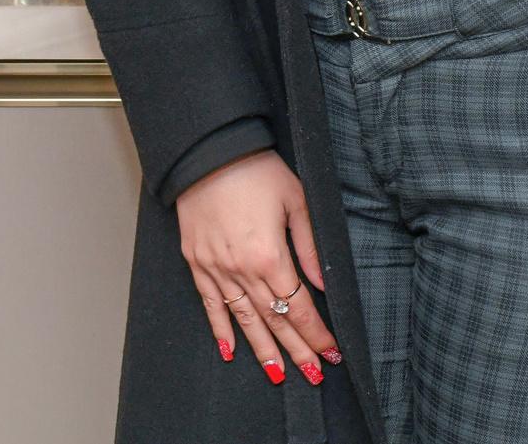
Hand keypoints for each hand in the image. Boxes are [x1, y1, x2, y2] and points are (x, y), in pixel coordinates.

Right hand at [176, 149, 340, 384]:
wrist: (209, 152)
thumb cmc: (256, 170)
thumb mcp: (296, 201)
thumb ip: (311, 247)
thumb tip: (323, 285)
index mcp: (270, 257)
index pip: (297, 307)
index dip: (315, 333)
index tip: (330, 352)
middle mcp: (241, 270)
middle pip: (273, 321)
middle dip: (295, 350)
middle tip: (312, 374)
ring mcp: (216, 268)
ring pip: (243, 320)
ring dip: (261, 350)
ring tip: (277, 374)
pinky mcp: (197, 262)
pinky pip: (210, 303)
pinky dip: (220, 328)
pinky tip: (230, 350)